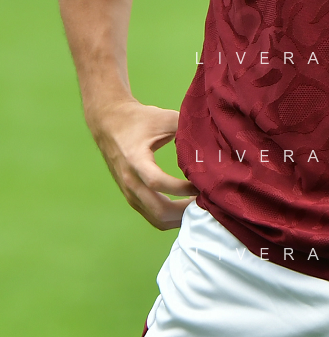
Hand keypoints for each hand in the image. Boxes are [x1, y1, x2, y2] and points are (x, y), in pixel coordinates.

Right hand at [89, 99, 197, 229]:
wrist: (109, 123)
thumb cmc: (139, 119)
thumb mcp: (163, 118)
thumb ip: (186, 129)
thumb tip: (211, 142)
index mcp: (136, 160)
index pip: (157, 182)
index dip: (181, 187)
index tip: (201, 184)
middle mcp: (130, 181)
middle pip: (158, 209)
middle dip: (185, 210)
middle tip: (207, 203)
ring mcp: (129, 192)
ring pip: (156, 218)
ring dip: (180, 217)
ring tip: (200, 206)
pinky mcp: (132, 197)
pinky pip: (152, 215)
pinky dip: (171, 216)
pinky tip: (186, 206)